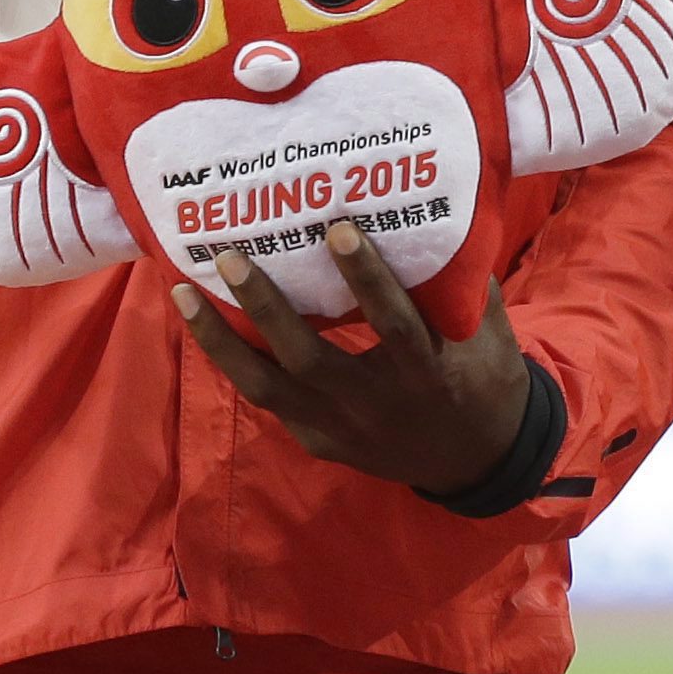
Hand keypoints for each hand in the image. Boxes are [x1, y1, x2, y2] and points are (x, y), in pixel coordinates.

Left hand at [174, 219, 534, 497]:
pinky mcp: (317, 440)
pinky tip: (208, 328)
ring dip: (221, 341)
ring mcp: (339, 428)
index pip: (393, 325)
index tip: (337, 230)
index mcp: (426, 374)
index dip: (366, 279)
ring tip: (185, 295)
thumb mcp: (487, 331)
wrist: (474, 458)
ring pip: (267, 386)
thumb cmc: (484, 377)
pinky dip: (236, 363)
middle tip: (231, 258)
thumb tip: (433, 215)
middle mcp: (375, 406)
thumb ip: (458, 284)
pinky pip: (268, 399)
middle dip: (266, 307)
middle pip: (309, 358)